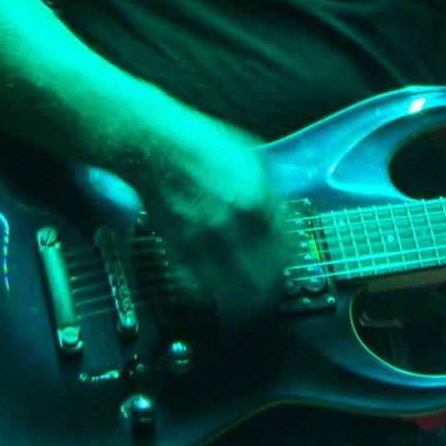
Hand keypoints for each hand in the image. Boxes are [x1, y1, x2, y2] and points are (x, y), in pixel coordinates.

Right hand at [143, 123, 289, 314]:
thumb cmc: (203, 147)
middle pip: (260, 273)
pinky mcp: (175, 246)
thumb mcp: (252, 159)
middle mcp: (230, 223)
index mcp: (255, 200)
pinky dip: (204, 292)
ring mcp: (201, 238)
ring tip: (247, 298)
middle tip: (272, 291)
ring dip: (241, 294)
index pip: (283, 246)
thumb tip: (282, 218)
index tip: (288, 269)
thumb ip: (270, 193)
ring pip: (229, 285)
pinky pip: (192, 283)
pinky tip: (212, 292)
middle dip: (270, 286)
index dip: (288, 262)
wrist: (156, 147)